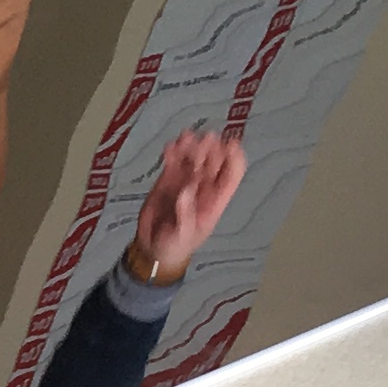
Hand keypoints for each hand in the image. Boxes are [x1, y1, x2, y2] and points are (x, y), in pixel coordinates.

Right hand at [130, 124, 245, 274]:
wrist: (153, 249)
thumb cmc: (176, 246)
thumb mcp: (184, 234)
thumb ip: (186, 212)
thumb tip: (187, 188)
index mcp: (216, 200)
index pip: (232, 174)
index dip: (234, 158)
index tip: (230, 144)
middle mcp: (204, 187)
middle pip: (213, 161)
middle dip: (211, 148)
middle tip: (205, 139)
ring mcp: (186, 181)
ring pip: (193, 158)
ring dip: (192, 146)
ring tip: (186, 137)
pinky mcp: (168, 180)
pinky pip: (173, 162)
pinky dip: (173, 152)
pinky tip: (172, 145)